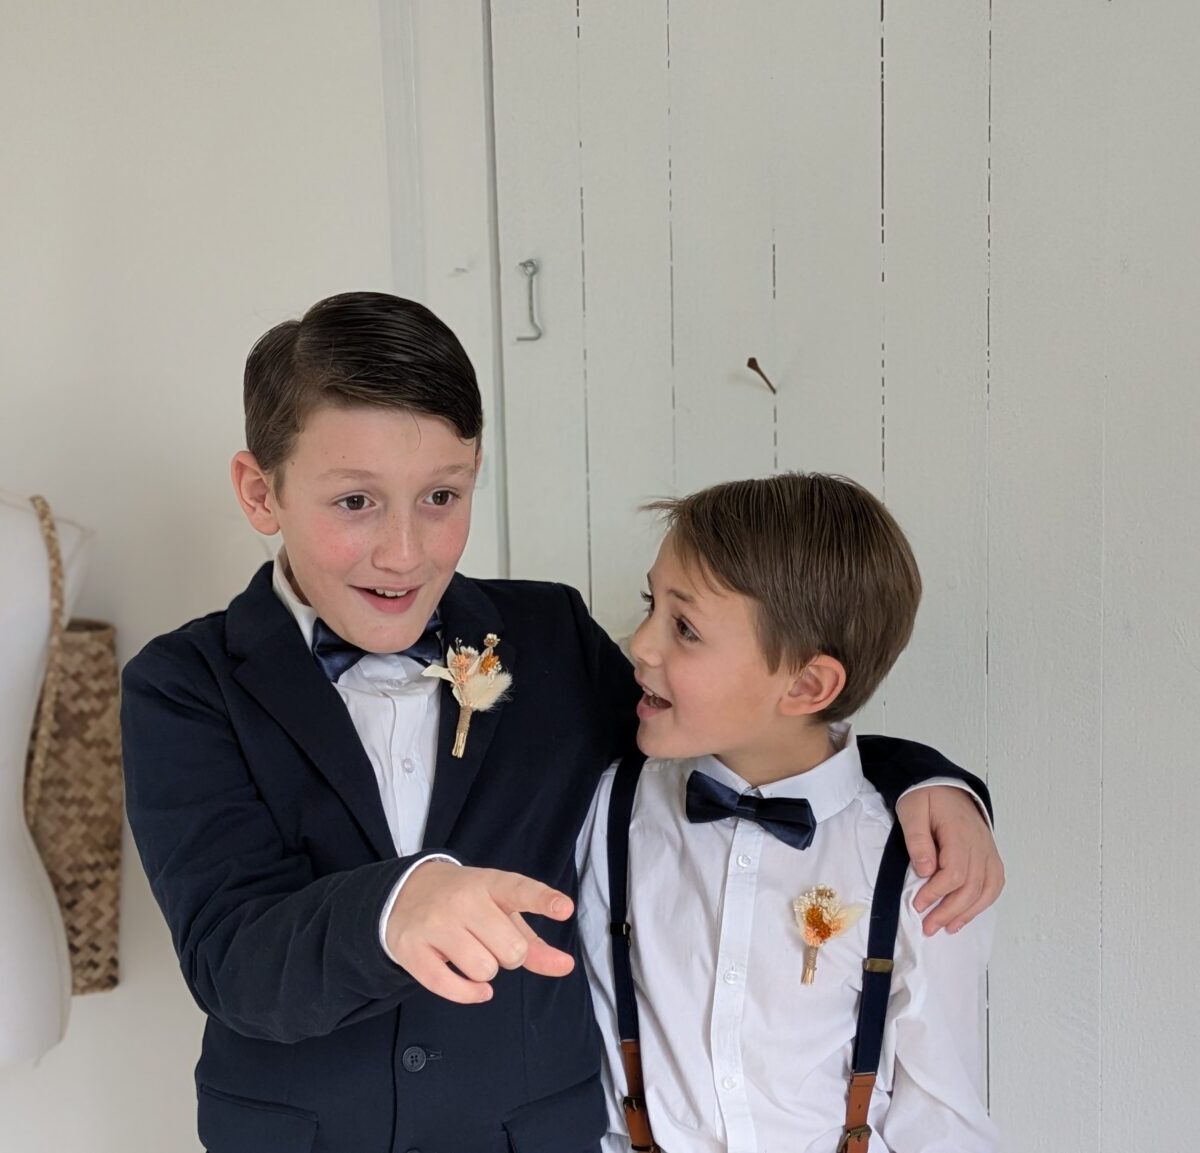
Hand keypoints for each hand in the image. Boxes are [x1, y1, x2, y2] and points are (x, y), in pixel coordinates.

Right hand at [386, 861, 575, 1003]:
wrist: (405, 892)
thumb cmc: (466, 905)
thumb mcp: (501, 911)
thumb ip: (535, 941)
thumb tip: (565, 966)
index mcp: (489, 883)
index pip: (519, 890)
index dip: (543, 901)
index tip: (565, 908)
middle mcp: (462, 899)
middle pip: (511, 949)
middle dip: (510, 956)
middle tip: (492, 943)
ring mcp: (435, 922)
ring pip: (484, 970)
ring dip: (486, 972)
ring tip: (472, 953)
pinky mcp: (412, 948)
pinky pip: (450, 987)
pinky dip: (469, 994)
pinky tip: (475, 988)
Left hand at [895, 786, 1003, 935]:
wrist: (945, 783)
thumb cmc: (925, 797)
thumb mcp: (911, 810)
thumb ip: (917, 840)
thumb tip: (925, 871)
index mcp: (959, 832)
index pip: (954, 872)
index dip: (936, 893)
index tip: (918, 904)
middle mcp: (980, 844)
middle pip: (971, 886)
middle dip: (949, 911)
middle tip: (928, 927)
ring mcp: (988, 850)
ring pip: (986, 889)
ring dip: (967, 912)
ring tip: (947, 927)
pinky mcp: (990, 854)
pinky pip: (994, 883)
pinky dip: (983, 902)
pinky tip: (967, 915)